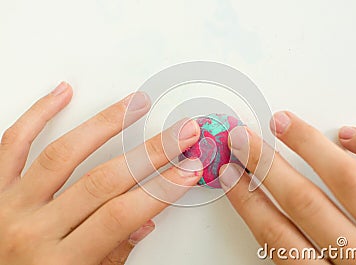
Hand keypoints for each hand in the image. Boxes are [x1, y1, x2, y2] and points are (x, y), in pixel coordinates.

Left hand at [0, 82, 202, 264]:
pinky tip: (61, 95)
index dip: (160, 190)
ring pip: (62, 153)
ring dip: (105, 124)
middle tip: (179, 134)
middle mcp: (32, 229)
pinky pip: (13, 143)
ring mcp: (10, 205)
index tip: (187, 170)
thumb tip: (142, 221)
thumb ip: (111, 257)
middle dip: (150, 153)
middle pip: (101, 181)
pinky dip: (37, 114)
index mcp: (58, 262)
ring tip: (134, 105)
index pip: (120, 216)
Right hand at [219, 111, 355, 263]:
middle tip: (244, 139)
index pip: (277, 239)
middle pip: (304, 204)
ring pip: (349, 180)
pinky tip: (349, 135)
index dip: (248, 202)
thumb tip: (275, 232)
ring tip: (285, 124)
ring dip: (309, 147)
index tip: (231, 175)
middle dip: (266, 166)